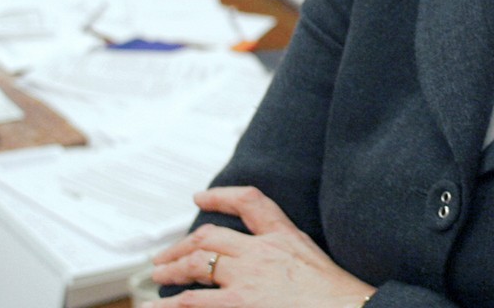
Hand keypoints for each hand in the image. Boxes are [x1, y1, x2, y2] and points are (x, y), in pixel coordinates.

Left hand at [149, 186, 374, 307]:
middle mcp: (263, 252)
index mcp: (285, 237)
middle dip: (182, 245)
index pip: (250, 202)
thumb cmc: (336, 297)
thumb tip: (270, 263)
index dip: (220, 196)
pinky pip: (193, 300)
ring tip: (157, 276)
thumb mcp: (314, 262)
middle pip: (211, 235)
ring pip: (197, 263)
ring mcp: (249, 278)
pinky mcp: (239, 304)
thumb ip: (288, 254)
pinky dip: (170, 304)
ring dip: (171, 269)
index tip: (199, 197)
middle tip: (166, 256)